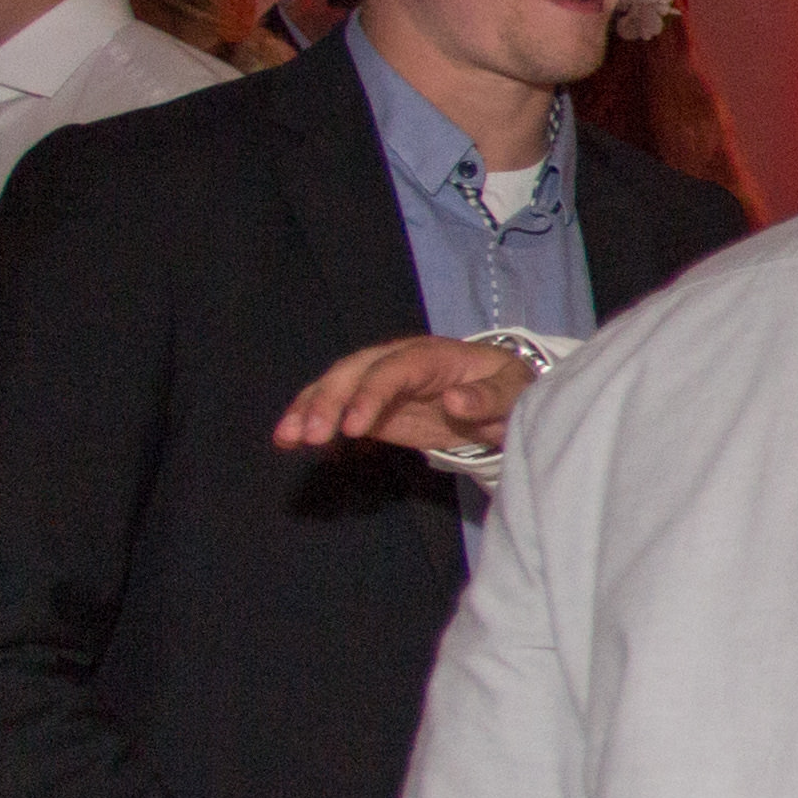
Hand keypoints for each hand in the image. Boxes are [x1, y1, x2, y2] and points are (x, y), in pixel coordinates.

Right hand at [274, 335, 533, 454]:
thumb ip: (488, 397)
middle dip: (326, 402)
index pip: (392, 370)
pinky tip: (289, 442)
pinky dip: (312, 421)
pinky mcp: (373, 406)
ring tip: (285, 438)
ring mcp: (380, 383)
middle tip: (307, 436)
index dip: (369, 395)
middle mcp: (397, 362)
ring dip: (307, 409)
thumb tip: (455, 401)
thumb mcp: (513, 390)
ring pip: (336, 387)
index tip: (351, 427)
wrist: (503, 395)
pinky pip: (337, 410)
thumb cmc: (508, 387)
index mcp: (430, 355)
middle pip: (353, 373)